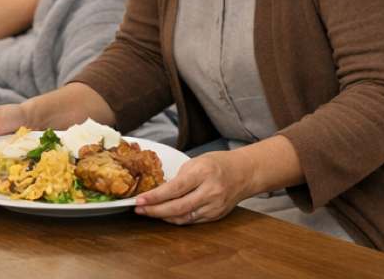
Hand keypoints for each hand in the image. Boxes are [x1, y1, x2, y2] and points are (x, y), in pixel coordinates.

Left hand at [135, 150, 254, 225]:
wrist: (245, 173)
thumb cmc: (218, 164)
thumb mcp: (195, 162)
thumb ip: (178, 178)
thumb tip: (158, 191)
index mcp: (203, 174)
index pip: (174, 189)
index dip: (154, 197)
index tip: (138, 200)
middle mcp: (210, 192)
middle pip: (178, 207)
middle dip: (155, 210)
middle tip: (138, 209)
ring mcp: (215, 206)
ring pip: (184, 217)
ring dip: (163, 217)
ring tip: (147, 213)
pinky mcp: (217, 215)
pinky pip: (193, 220)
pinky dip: (177, 219)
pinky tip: (165, 216)